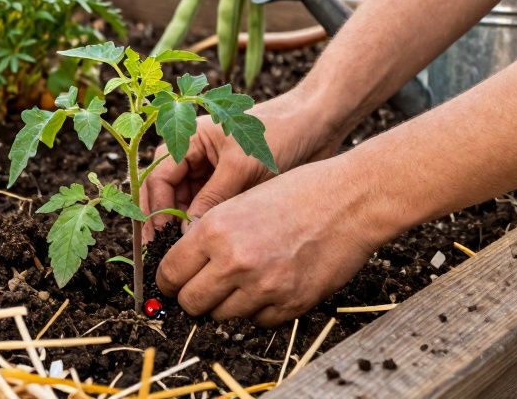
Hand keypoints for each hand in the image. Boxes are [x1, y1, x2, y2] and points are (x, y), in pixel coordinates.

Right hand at [140, 87, 344, 239]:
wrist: (317, 126)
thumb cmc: (279, 133)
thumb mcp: (242, 166)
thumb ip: (213, 198)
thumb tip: (188, 234)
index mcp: (190, 139)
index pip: (159, 177)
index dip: (156, 207)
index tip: (161, 235)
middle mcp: (194, 156)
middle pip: (166, 193)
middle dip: (163, 221)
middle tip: (162, 252)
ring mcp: (210, 173)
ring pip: (184, 205)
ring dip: (181, 227)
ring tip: (183, 254)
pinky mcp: (228, 188)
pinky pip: (206, 210)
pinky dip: (203, 227)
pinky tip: (205, 247)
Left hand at [155, 153, 398, 324]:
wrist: (348, 201)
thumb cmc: (294, 194)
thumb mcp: (238, 203)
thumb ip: (208, 235)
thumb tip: (182, 267)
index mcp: (215, 231)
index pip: (170, 274)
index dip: (168, 281)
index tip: (172, 283)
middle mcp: (235, 262)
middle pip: (191, 303)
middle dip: (192, 298)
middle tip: (202, 288)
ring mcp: (264, 287)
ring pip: (222, 316)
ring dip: (226, 304)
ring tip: (242, 282)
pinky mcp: (290, 304)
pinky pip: (257, 322)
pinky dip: (258, 309)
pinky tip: (269, 286)